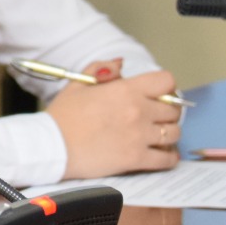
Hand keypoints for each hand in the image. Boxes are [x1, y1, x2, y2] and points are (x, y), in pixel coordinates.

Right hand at [47, 69, 182, 179]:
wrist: (50, 146)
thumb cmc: (62, 117)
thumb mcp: (78, 84)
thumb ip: (102, 69)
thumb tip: (120, 64)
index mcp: (125, 90)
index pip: (166, 81)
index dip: (164, 87)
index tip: (158, 94)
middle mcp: (138, 111)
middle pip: (173, 110)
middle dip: (167, 112)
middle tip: (156, 117)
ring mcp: (139, 136)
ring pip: (175, 134)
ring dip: (168, 134)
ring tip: (157, 136)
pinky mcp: (136, 159)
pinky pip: (168, 160)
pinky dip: (168, 158)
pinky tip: (160, 154)